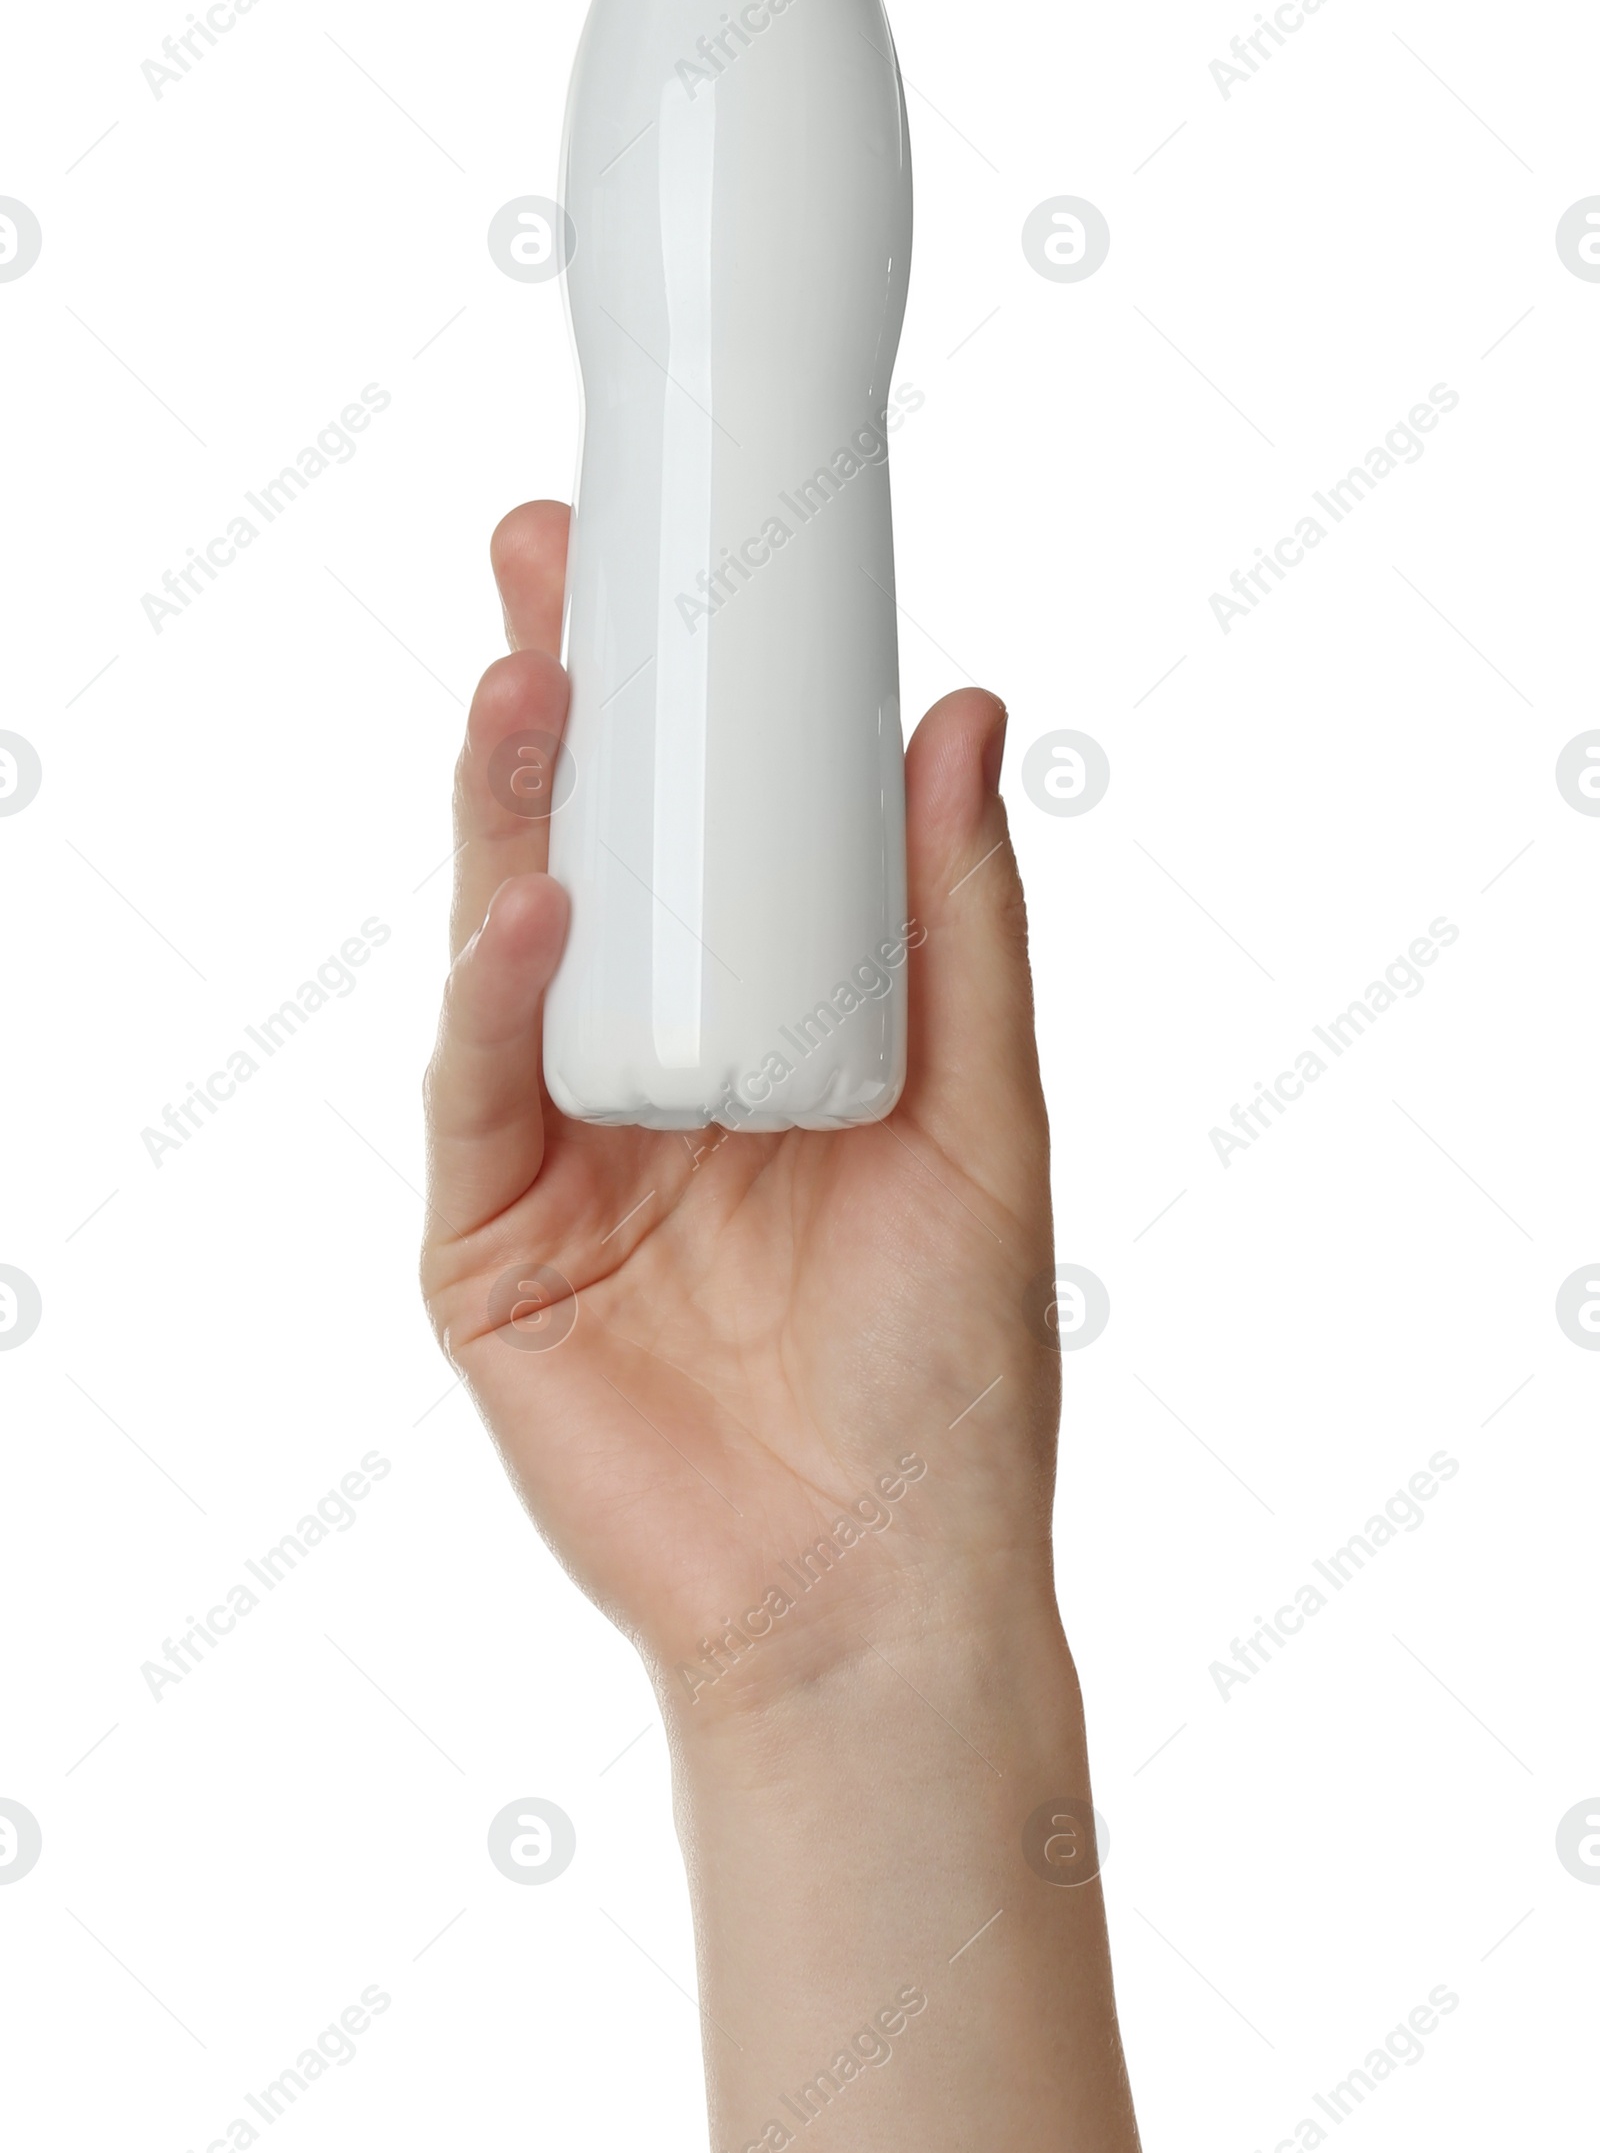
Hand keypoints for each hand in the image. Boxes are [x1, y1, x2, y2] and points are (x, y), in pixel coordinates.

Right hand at [421, 501, 1063, 1737]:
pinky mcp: (488, 1245)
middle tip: (547, 565)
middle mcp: (640, 1071)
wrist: (880, 1589)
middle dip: (556, 710)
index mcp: (753, 1033)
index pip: (694, 837)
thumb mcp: (979, 1118)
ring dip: (507, 816)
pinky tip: (534, 908)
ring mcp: (553, 1153)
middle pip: (577, 857)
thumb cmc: (944, 1375)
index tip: (658, 563)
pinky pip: (479, 1095)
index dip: (669, 704)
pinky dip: (496, 999)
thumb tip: (960, 713)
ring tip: (530, 686)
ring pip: (504, 950)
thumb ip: (959, 927)